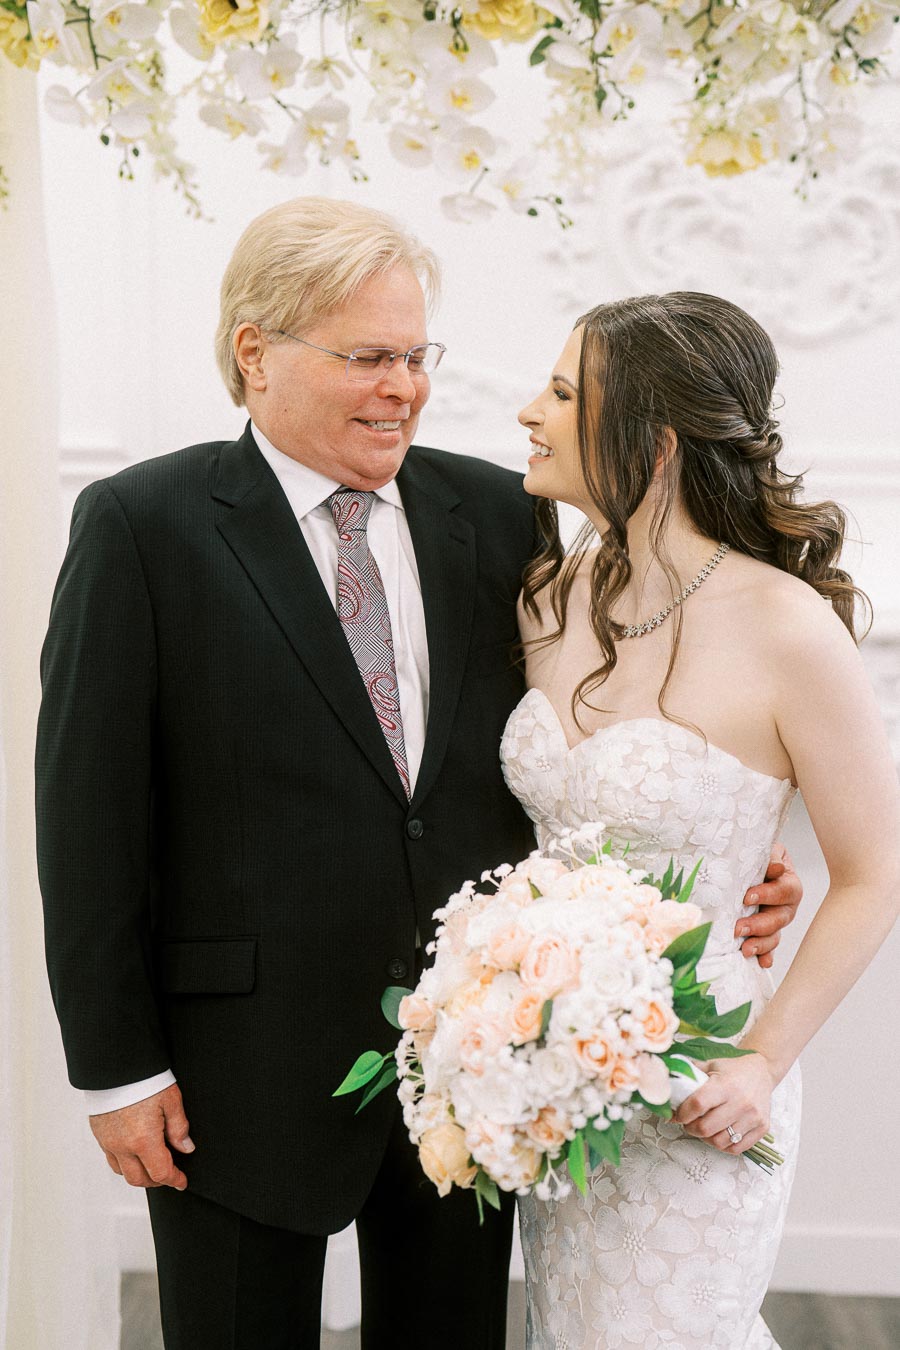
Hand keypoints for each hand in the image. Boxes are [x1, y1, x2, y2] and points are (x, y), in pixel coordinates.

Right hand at [90, 1083, 193, 1189]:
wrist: (114, 1064)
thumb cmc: (142, 1078)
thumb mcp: (171, 1099)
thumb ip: (179, 1127)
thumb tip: (186, 1147)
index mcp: (143, 1140)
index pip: (160, 1173)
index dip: (174, 1180)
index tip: (181, 1181)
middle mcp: (122, 1146)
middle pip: (139, 1179)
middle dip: (157, 1181)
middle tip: (170, 1174)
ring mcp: (108, 1142)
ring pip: (123, 1172)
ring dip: (139, 1174)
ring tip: (152, 1165)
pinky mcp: (99, 1134)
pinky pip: (111, 1159)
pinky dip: (124, 1163)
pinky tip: (134, 1153)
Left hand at [674, 1053, 773, 1155]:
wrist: (761, 1072)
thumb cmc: (732, 1069)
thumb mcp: (710, 1065)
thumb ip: (689, 1073)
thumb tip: (664, 1080)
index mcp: (726, 1084)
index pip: (698, 1104)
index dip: (682, 1113)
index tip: (675, 1115)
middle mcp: (741, 1102)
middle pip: (706, 1128)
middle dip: (691, 1128)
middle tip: (688, 1123)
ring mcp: (753, 1117)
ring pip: (720, 1142)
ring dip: (706, 1138)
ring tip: (703, 1129)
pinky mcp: (762, 1128)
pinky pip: (736, 1148)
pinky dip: (723, 1146)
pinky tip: (718, 1134)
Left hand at [735, 843, 801, 968]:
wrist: (755, 866)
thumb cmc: (760, 858)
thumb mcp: (766, 851)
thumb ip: (771, 858)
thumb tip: (776, 867)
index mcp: (789, 884)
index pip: (783, 890)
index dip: (767, 894)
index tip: (747, 897)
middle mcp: (787, 906)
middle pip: (779, 918)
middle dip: (759, 925)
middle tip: (739, 929)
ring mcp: (778, 922)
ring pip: (774, 935)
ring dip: (761, 944)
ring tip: (745, 949)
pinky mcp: (767, 933)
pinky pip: (769, 948)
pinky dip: (765, 955)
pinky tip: (762, 963)